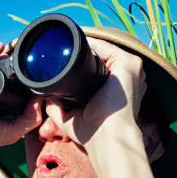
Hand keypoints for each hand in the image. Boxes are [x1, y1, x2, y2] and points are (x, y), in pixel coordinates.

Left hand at [38, 37, 146, 153]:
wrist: (107, 138)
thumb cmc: (93, 135)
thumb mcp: (70, 118)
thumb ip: (58, 107)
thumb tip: (45, 97)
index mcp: (117, 88)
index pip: (98, 68)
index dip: (79, 62)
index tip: (59, 56)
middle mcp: (126, 77)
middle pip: (101, 57)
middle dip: (80, 51)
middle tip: (57, 47)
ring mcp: (130, 69)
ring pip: (103, 49)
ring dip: (83, 43)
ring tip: (62, 41)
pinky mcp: (129, 64)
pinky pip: (107, 45)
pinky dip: (90, 41)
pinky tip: (74, 39)